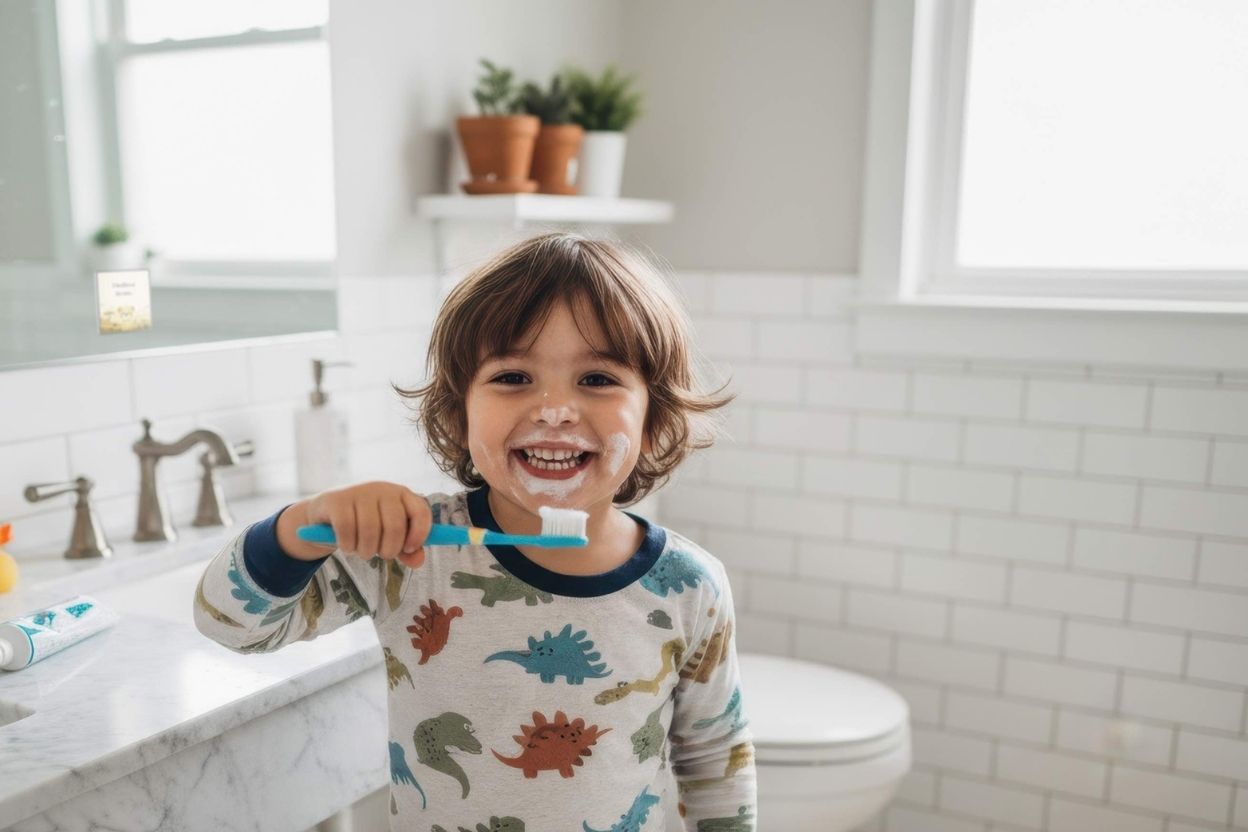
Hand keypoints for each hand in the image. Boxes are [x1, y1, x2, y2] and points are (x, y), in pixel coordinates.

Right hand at [278, 481, 429, 568]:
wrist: (325, 515)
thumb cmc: (364, 525)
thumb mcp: (388, 537)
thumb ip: (407, 549)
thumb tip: (418, 561)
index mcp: (401, 494)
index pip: (420, 511)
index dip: (419, 534)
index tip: (409, 550)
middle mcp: (383, 489)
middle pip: (395, 526)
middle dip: (389, 549)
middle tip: (380, 554)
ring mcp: (359, 492)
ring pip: (370, 530)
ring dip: (366, 550)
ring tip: (361, 551)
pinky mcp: (337, 500)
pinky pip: (347, 530)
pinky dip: (348, 545)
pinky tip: (347, 545)